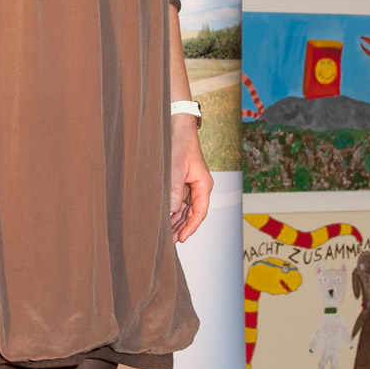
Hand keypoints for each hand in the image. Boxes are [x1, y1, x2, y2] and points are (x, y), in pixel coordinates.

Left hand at [170, 115, 212, 242]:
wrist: (177, 126)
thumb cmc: (180, 143)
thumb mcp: (176, 166)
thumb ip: (175, 188)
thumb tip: (172, 209)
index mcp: (204, 184)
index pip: (200, 212)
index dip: (191, 227)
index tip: (182, 238)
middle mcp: (200, 187)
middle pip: (193, 213)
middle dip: (182, 227)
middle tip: (170, 242)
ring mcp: (191, 185)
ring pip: (186, 209)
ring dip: (177, 221)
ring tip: (167, 235)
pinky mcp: (183, 182)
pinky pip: (180, 201)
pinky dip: (173, 211)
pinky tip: (165, 219)